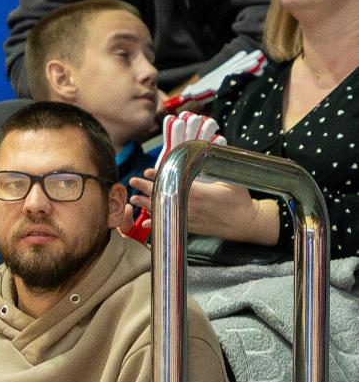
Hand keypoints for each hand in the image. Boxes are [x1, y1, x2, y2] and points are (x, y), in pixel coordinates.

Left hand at [126, 167, 276, 243]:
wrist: (247, 223)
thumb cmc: (240, 200)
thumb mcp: (230, 180)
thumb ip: (214, 170)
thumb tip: (205, 153)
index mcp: (201, 193)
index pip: (175, 182)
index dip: (159, 176)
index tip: (148, 171)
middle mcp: (192, 207)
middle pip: (164, 196)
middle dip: (146, 188)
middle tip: (133, 181)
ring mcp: (190, 218)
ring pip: (164, 211)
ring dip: (146, 205)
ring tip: (133, 199)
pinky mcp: (191, 227)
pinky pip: (170, 224)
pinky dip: (157, 224)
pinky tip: (145, 224)